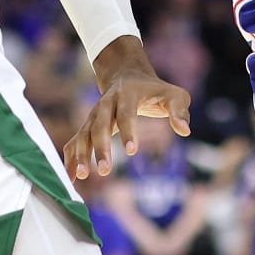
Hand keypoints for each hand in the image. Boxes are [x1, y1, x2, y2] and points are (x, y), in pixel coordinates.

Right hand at [65, 38, 191, 179]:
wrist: (126, 76)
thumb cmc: (154, 90)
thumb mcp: (173, 95)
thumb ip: (179, 110)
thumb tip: (185, 130)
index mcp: (127, 94)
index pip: (126, 113)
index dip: (128, 131)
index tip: (132, 151)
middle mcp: (105, 104)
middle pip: (100, 126)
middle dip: (100, 148)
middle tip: (105, 171)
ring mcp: (94, 115)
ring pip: (83, 134)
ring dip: (80, 155)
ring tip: (80, 177)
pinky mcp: (87, 126)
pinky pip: (75, 142)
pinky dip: (70, 159)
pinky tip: (71, 178)